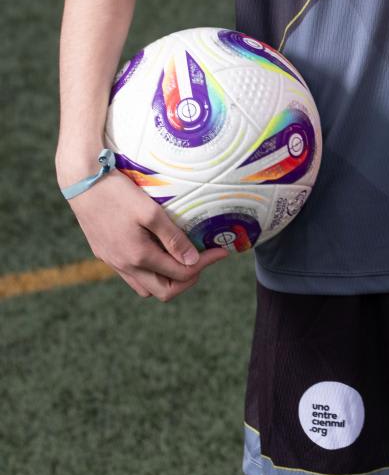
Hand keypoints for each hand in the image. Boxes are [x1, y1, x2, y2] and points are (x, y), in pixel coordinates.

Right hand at [67, 170, 226, 299]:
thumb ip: (172, 238)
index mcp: (138, 256)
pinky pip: (131, 276)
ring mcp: (112, 262)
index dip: (204, 265)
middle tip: (202, 260)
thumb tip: (193, 261)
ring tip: (181, 258)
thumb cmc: (118, 192)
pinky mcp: (104, 254)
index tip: (221, 251)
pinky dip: (149, 272)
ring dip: (166, 279)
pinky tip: (157, 252)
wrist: (81, 182)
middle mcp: (124, 265)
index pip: (180, 274)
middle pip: (163, 292)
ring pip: (145, 287)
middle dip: (187, 279)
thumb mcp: (150, 211)